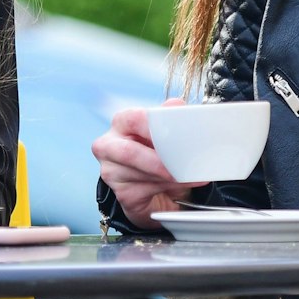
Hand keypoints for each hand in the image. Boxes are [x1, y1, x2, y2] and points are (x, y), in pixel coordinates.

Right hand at [92, 99, 205, 227]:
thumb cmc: (160, 154)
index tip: (174, 134)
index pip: (134, 119)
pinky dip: (168, 189)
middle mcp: (108, 145)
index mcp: (122, 122)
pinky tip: (179, 187)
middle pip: (128, 152)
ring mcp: (111, 171)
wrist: (160, 189)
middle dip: (157, 161)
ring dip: (169, 177)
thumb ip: (170, 118)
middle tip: (181, 165)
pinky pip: (145, 191)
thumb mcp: (166, 135)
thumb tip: (177, 104)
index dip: (154, 127)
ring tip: (189, 176)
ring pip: (141, 174)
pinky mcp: (122, 194)